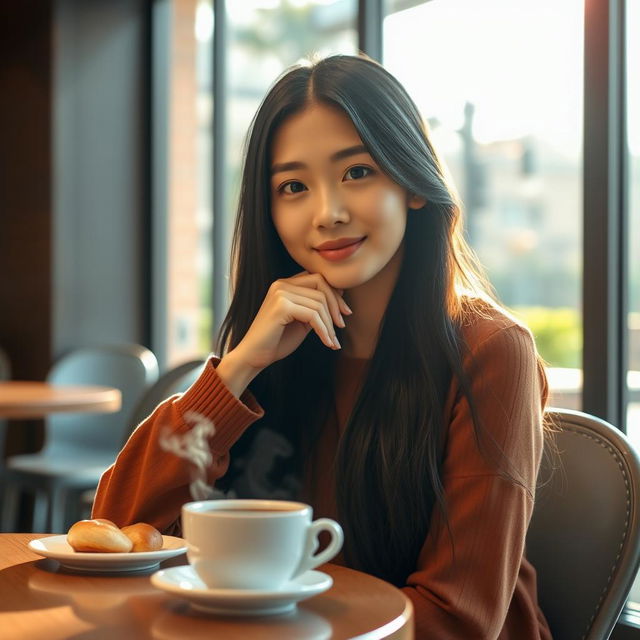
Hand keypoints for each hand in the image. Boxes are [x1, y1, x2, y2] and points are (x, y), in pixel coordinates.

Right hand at [231, 271, 351, 372]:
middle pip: (321, 285)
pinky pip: (313, 315)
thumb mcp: (303, 320)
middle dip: (336, 305)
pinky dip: (323, 330)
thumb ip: (317, 306)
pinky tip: (327, 343)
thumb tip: (341, 293)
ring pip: (319, 303)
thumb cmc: (277, 340)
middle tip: (341, 326)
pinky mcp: (281, 306)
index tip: (344, 313)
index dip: (335, 294)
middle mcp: (281, 284)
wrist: (254, 356)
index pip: (318, 278)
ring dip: (329, 324)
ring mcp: (280, 293)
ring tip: (332, 340)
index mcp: (285, 284)